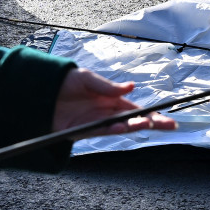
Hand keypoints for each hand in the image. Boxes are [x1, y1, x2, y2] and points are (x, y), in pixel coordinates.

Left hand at [53, 68, 175, 137]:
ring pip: (120, 126)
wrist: (38, 91)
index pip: (135, 109)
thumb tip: (131, 86)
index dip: (151, 114)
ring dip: (134, 126)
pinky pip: (99, 131)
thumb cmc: (64, 81)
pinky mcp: (81, 131)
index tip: (166, 118)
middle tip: (170, 125)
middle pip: (133, 120)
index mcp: (110, 100)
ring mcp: (94, 122)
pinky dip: (112, 128)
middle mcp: (105, 113)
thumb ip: (107, 86)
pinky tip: (123, 126)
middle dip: (152, 123)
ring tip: (148, 123)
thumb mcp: (86, 78)